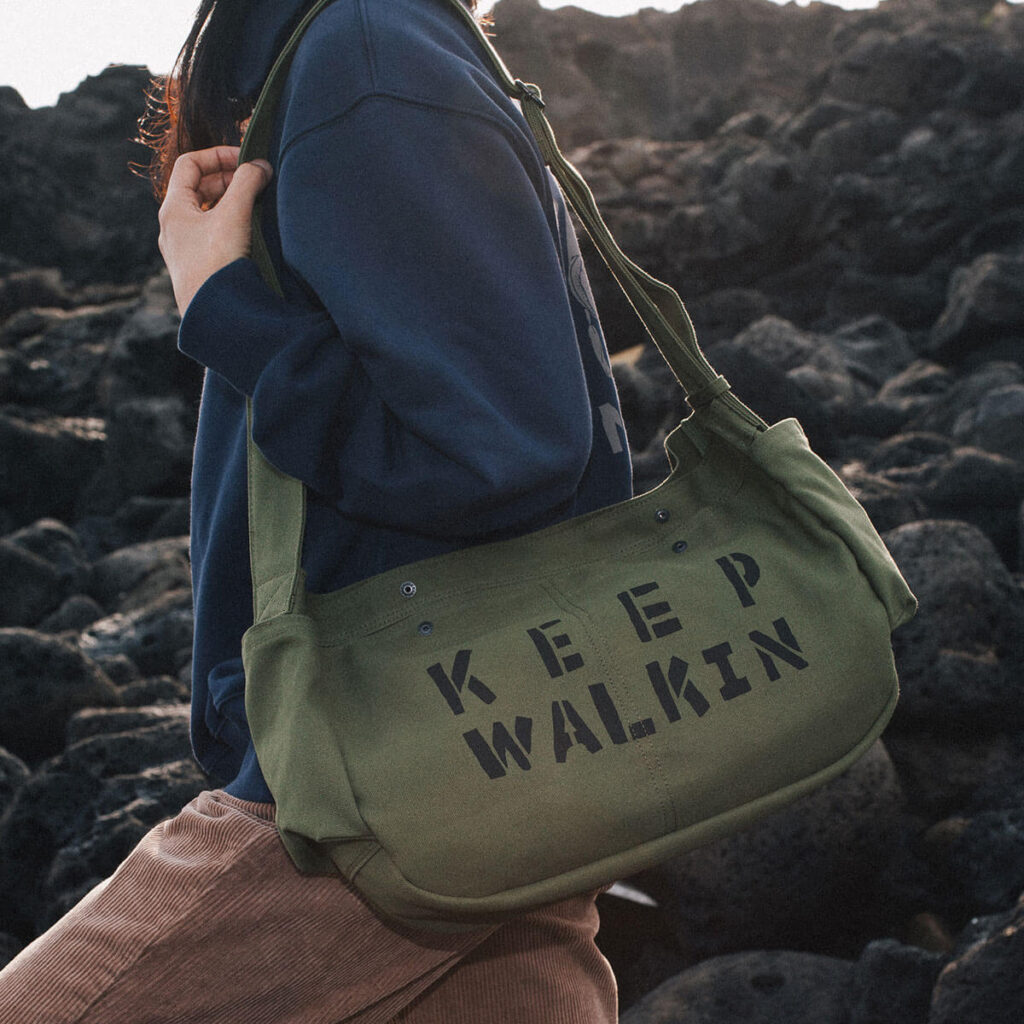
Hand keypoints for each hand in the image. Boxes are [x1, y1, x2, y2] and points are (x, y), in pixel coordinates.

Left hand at [158, 146, 273, 316]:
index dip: (217, 155)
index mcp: (173, 208)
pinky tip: (250, 236)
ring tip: (257, 207)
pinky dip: (231, 227)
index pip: (190, 164)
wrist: (212, 316)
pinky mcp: (198, 269)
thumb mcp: (234, 215)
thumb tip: (260, 165)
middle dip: (228, 180)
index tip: (245, 160)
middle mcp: (174, 227)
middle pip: (199, 189)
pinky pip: (212, 237)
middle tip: (256, 182)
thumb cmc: (216, 264)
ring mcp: (184, 250)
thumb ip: (248, 183)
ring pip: (207, 214)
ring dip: (232, 205)